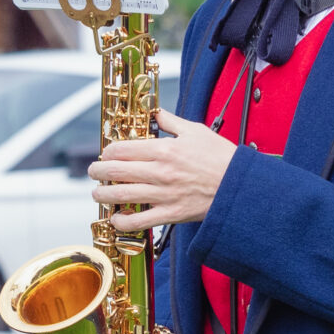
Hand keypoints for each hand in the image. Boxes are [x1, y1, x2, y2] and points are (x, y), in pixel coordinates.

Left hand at [90, 109, 234, 229]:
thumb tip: (154, 112)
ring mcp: (164, 195)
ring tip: (97, 194)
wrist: (240, 186)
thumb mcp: (196, 131)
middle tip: (94, 172)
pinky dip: (123, 221)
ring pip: (123, 195)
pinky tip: (116, 218)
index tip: (106, 154)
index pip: (124, 149)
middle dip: (98, 172)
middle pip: (117, 171)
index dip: (108, 152)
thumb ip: (170, 121)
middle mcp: (160, 172)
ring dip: (104, 195)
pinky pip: (140, 221)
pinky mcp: (171, 214)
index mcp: (165, 149)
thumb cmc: (221, 157)